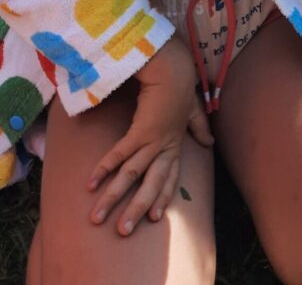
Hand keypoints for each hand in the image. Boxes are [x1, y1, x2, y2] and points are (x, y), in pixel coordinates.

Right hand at [87, 37, 212, 235]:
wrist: (175, 68)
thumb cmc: (181, 85)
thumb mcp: (192, 109)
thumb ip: (199, 125)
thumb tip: (210, 141)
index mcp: (175, 144)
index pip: (169, 178)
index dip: (161, 198)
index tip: (154, 219)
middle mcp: (165, 148)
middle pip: (150, 186)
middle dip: (135, 210)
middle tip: (121, 232)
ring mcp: (153, 142)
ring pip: (131, 176)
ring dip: (113, 197)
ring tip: (97, 218)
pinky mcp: (141, 131)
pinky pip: (120, 155)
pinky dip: (105, 169)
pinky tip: (91, 184)